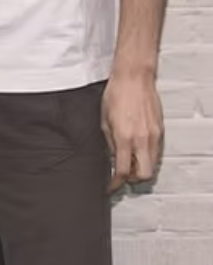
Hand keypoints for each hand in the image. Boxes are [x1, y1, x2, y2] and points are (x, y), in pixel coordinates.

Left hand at [102, 67, 163, 191]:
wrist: (133, 79)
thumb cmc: (116, 94)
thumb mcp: (104, 120)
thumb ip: (109, 141)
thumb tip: (112, 157)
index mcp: (124, 138)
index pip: (123, 171)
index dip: (116, 183)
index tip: (111, 186)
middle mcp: (141, 140)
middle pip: (144, 175)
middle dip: (133, 180)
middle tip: (123, 177)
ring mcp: (153, 136)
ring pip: (153, 165)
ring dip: (141, 168)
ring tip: (129, 162)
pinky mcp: (160, 131)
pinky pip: (156, 152)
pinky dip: (147, 156)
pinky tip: (137, 150)